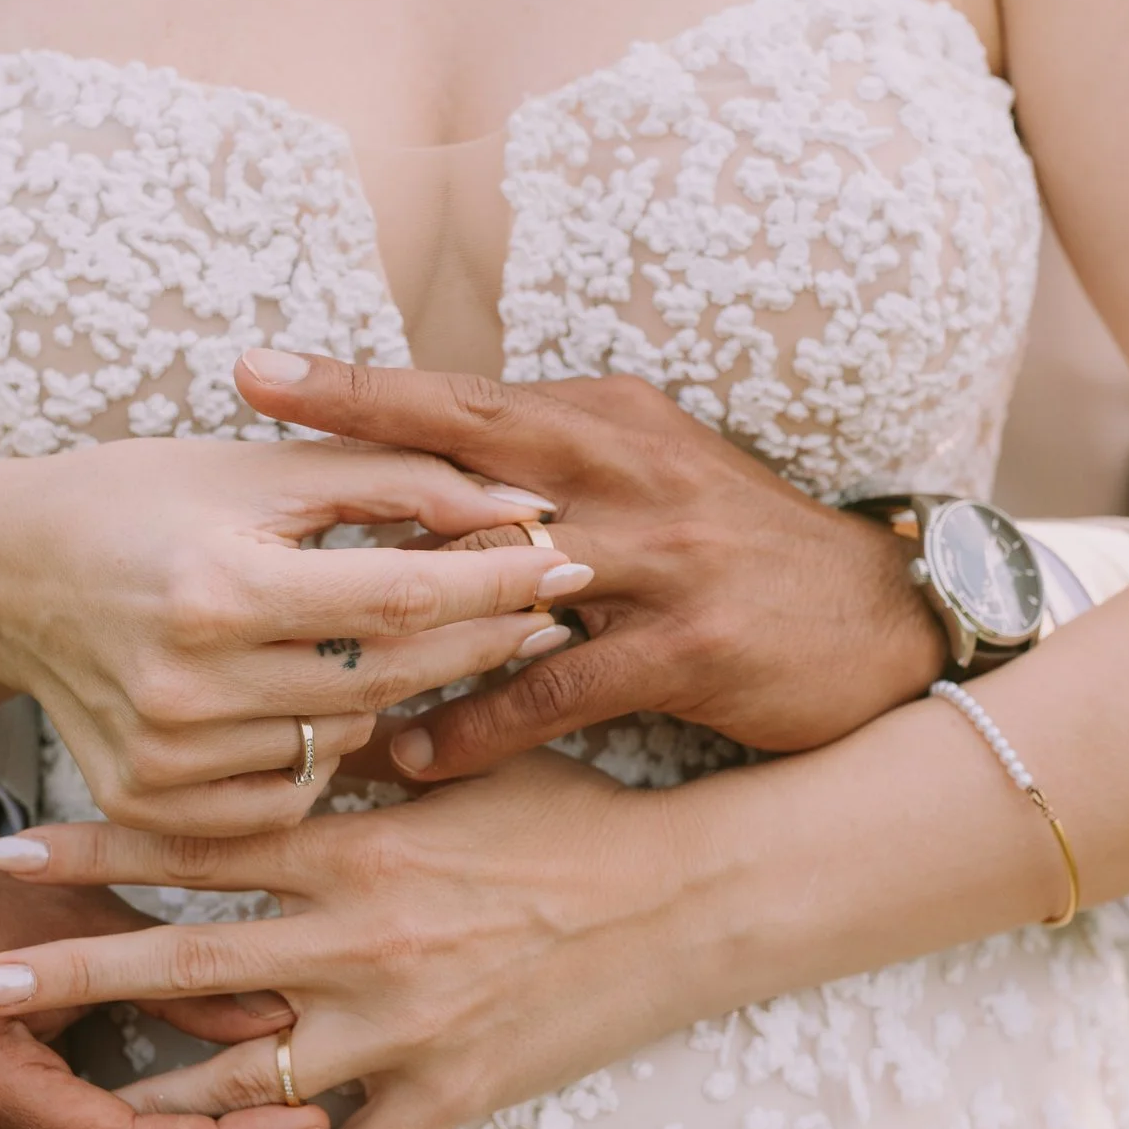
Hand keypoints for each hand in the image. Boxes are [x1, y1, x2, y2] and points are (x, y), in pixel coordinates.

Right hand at [0, 393, 588, 833]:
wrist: (1, 572)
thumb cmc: (146, 497)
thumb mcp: (264, 469)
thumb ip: (399, 482)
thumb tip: (523, 505)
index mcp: (220, 584)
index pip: (404, 598)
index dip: (500, 580)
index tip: (570, 560)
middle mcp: (188, 681)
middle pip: (390, 677)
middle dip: (480, 638)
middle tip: (543, 605)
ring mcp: (165, 755)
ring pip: (347, 739)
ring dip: (397, 691)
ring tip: (416, 638)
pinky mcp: (149, 800)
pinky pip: (289, 793)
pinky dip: (322, 748)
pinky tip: (329, 699)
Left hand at [0, 754, 724, 1128]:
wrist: (690, 900)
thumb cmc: (579, 814)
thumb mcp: (470, 762)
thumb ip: (374, 744)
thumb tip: (298, 703)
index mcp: (360, 847)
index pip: (202, 844)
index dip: (98, 846)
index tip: (10, 849)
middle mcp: (362, 940)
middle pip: (188, 969)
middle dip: (76, 977)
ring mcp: (402, 1026)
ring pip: (245, 1084)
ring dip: (148, 1099)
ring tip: (65, 1113)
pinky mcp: (450, 1092)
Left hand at [231, 354, 946, 779]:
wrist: (889, 619)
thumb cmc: (743, 550)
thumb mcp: (655, 477)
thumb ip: (555, 464)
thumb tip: (428, 464)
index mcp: (614, 421)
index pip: (464, 397)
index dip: (358, 385)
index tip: (255, 370)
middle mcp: (633, 470)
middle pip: (468, 453)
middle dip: (352, 444)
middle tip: (240, 453)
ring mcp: (665, 556)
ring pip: (501, 575)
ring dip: (397, 622)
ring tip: (297, 661)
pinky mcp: (691, 646)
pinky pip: (555, 687)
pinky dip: (477, 725)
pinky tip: (414, 758)